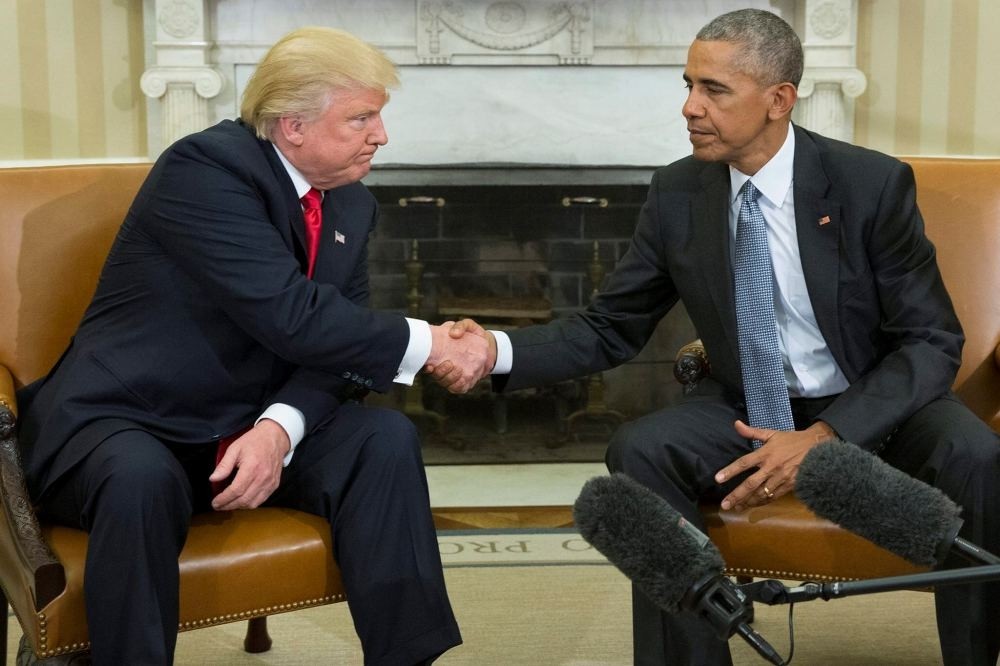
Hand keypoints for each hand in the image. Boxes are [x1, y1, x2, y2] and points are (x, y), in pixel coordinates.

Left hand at [210, 419, 289, 510]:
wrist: (275, 437)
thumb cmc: (255, 441)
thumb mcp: (235, 448)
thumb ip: (224, 465)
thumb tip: (213, 479)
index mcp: (252, 467)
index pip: (236, 490)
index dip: (223, 499)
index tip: (215, 502)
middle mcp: (262, 477)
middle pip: (243, 500)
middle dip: (228, 506)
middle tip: (218, 506)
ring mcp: (270, 482)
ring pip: (253, 504)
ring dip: (239, 506)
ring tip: (229, 504)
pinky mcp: (274, 485)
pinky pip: (261, 500)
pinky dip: (250, 504)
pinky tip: (242, 500)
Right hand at [426, 319, 494, 392]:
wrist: (487, 348)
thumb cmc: (473, 336)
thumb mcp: (468, 326)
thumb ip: (461, 326)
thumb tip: (453, 333)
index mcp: (439, 354)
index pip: (428, 363)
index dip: (427, 366)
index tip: (430, 365)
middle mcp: (443, 367)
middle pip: (436, 375)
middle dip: (440, 372)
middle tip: (448, 363)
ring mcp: (452, 376)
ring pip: (445, 382)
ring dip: (450, 378)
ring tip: (458, 368)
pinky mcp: (463, 383)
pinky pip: (458, 388)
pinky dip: (459, 385)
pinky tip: (463, 377)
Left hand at [714, 420, 835, 511]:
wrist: (817, 448)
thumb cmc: (792, 440)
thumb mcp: (772, 433)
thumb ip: (752, 432)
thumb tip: (735, 424)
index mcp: (765, 453)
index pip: (744, 463)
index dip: (730, 471)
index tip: (717, 479)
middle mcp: (771, 467)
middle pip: (750, 484)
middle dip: (736, 495)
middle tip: (725, 504)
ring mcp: (781, 478)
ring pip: (761, 494)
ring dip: (748, 502)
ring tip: (736, 507)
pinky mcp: (790, 486)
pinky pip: (773, 497)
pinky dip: (762, 502)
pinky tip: (753, 505)